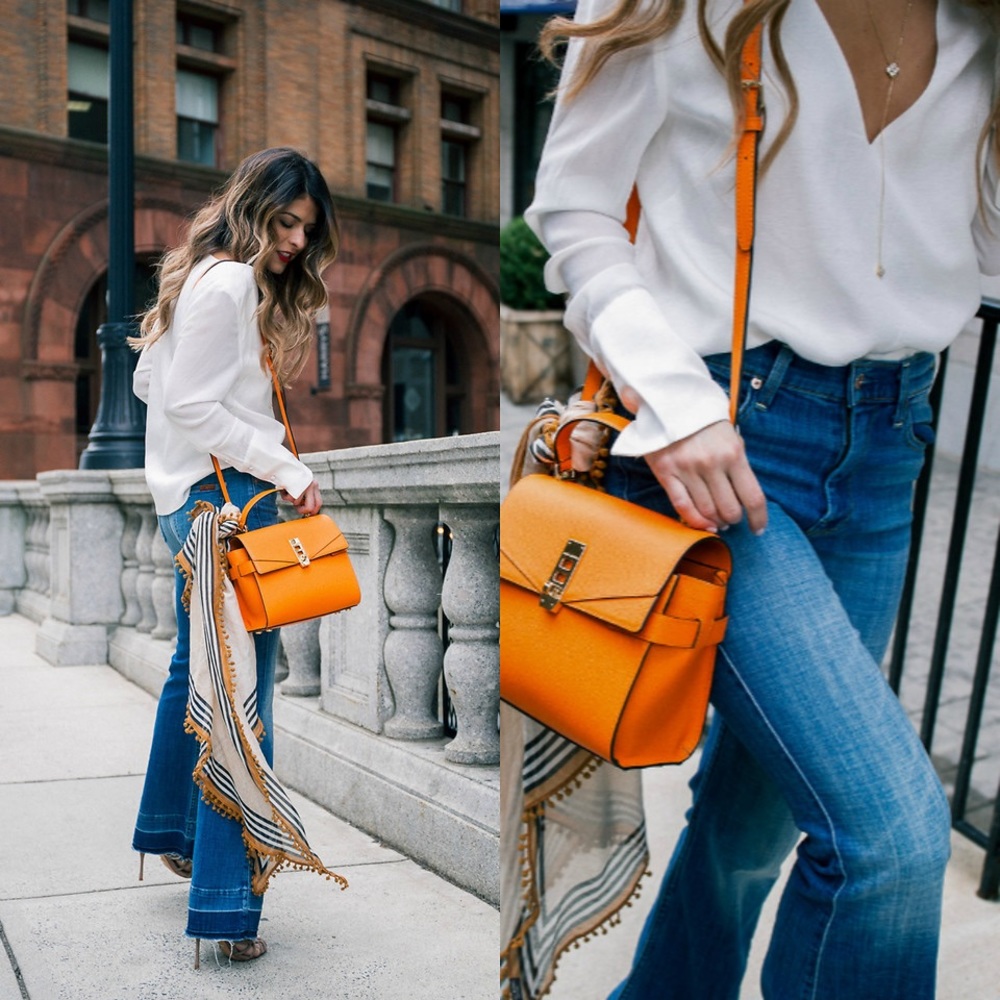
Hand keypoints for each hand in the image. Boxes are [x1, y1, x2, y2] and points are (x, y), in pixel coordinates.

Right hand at [281, 479, 321, 516]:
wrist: (285, 464)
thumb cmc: (294, 476)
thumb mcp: (304, 484)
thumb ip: (307, 495)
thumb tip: (306, 511)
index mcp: (314, 485)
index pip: (319, 503)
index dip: (314, 511)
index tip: (309, 515)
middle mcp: (311, 486)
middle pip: (309, 507)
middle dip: (302, 511)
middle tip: (297, 508)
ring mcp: (302, 486)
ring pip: (296, 503)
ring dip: (290, 500)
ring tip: (289, 491)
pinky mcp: (293, 486)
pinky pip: (288, 498)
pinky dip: (284, 495)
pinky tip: (285, 488)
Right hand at [644, 420, 766, 534]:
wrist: (669, 402)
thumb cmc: (704, 423)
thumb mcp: (731, 438)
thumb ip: (739, 466)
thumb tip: (744, 498)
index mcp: (733, 453)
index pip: (753, 497)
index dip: (759, 519)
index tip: (758, 529)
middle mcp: (712, 463)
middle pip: (730, 509)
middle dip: (734, 519)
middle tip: (731, 519)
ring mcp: (687, 469)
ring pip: (707, 511)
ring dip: (716, 522)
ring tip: (717, 521)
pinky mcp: (666, 472)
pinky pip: (683, 506)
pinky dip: (695, 521)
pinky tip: (703, 524)